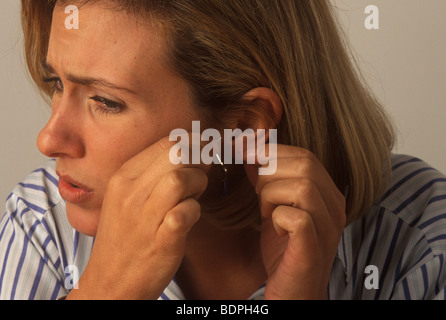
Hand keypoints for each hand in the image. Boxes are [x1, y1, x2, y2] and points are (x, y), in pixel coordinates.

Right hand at [68, 136, 208, 299]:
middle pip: (176, 154)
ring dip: (198, 183)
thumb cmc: (126, 236)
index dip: (192, 144)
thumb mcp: (128, 197)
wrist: (111, 282)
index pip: (165, 142)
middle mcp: (131, 193)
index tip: (201, 155)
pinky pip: (186, 212)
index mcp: (123, 177)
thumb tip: (190, 151)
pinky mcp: (160, 241)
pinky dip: (194, 211)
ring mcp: (144, 217)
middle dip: (198, 159)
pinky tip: (187, 219)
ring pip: (180, 179)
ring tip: (194, 196)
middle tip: (201, 174)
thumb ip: (154, 173)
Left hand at [244, 145, 345, 299]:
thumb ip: (267, 181)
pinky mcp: (313, 249)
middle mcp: (335, 208)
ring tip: (266, 212)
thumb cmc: (283, 250)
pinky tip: (275, 229)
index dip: (272, 151)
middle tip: (258, 193)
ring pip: (302, 187)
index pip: (305, 156)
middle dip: (270, 172)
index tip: (246, 153)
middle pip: (305, 165)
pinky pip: (298, 218)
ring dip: (272, 195)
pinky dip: (278, 217)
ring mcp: (327, 229)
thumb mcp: (273, 208)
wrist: (292, 292)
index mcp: (327, 194)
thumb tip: (251, 151)